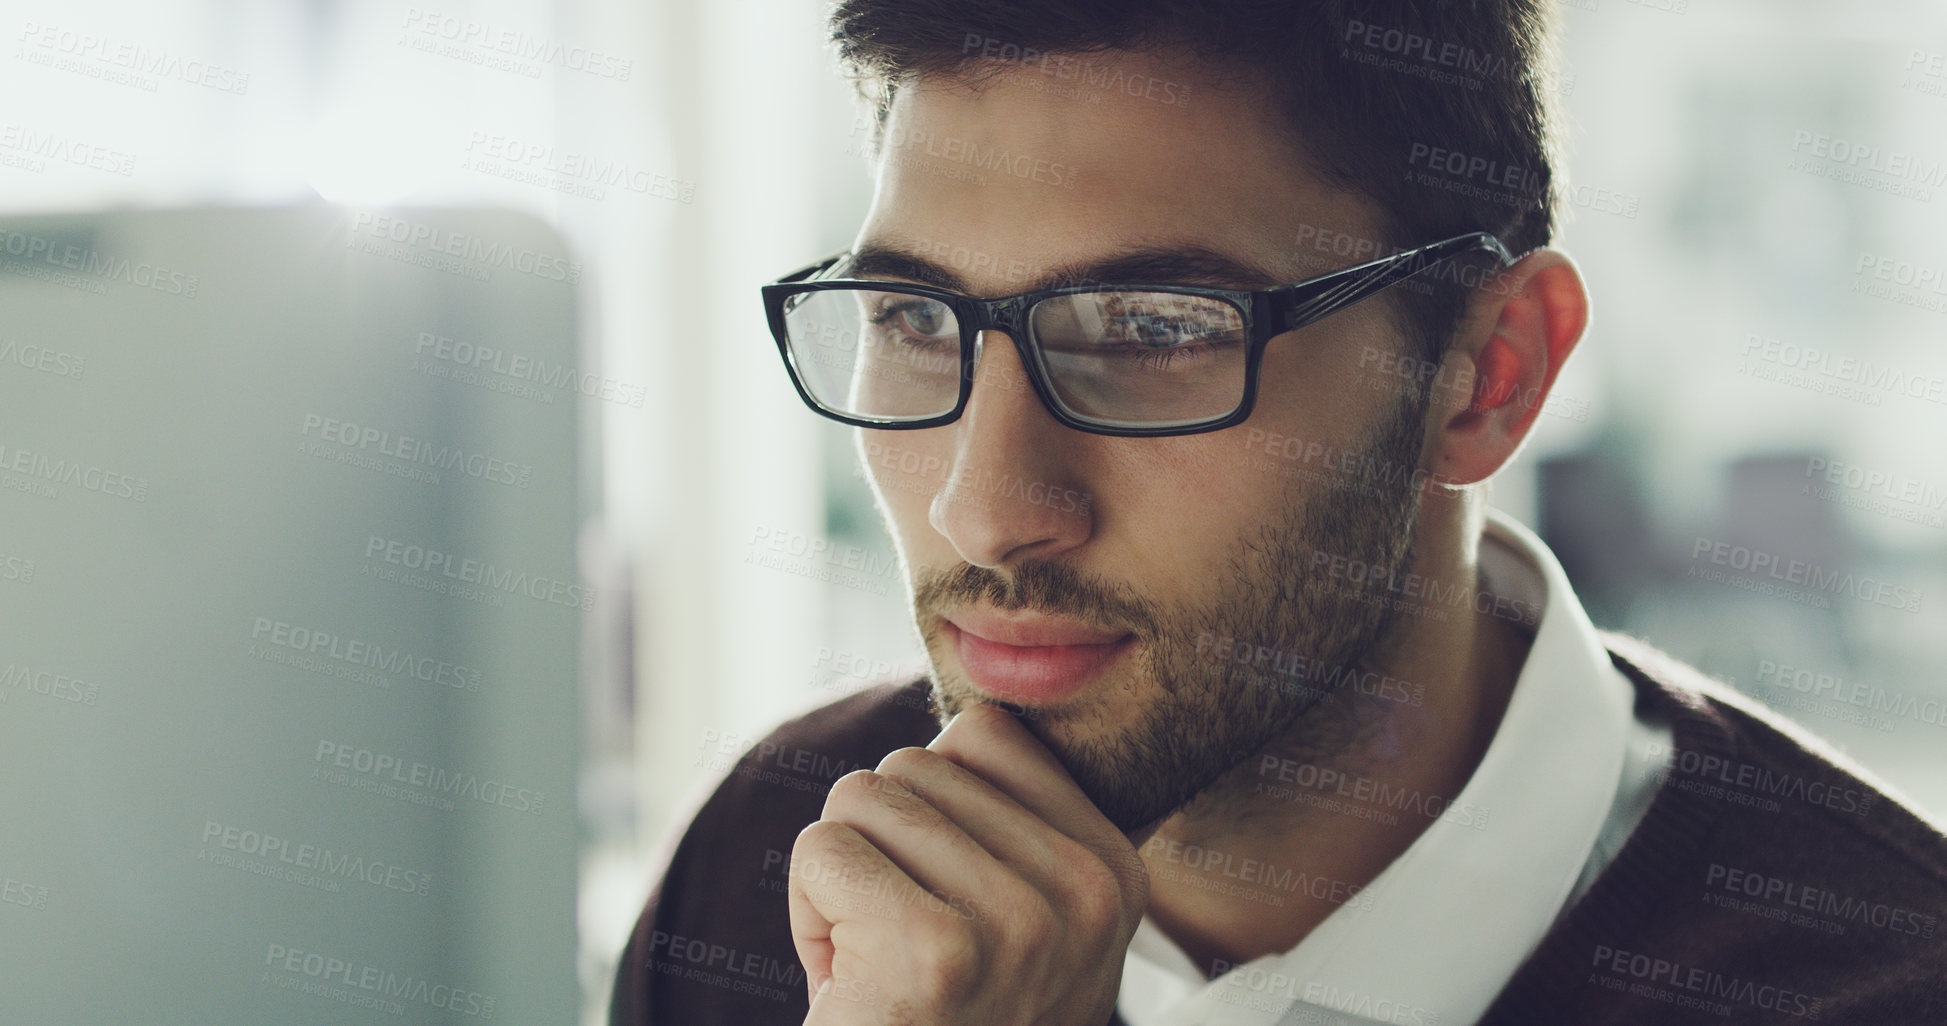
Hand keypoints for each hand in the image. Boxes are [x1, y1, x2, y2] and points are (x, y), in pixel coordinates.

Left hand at [787, 702, 1149, 1024]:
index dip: (930, 813)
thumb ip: (1009, 817)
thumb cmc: (941, 1025)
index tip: (948, 906)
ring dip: (840, 886)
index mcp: (1115, 871)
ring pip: (860, 799)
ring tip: (880, 971)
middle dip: (879, 851)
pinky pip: (823, 849)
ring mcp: (1020, 924)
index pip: (982, 734)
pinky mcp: (937, 952)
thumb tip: (974, 698)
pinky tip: (853, 990)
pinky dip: (809, 917)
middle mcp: (1085, 893)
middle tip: (903, 953)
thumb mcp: (1015, 920)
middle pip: (912, 763)